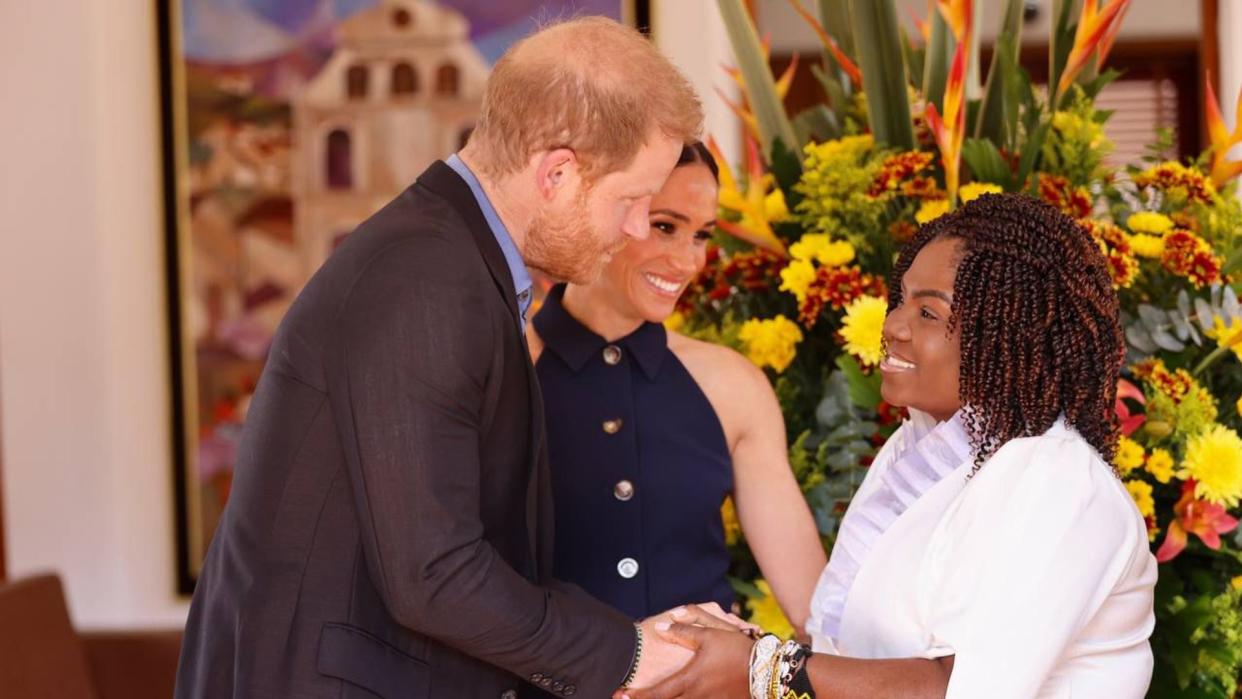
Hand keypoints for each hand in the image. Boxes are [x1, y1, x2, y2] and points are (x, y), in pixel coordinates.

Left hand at [622, 621, 752, 698]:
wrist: (766, 669)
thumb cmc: (736, 650)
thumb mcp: (709, 635)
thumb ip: (682, 632)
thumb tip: (659, 628)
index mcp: (690, 680)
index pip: (658, 694)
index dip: (638, 697)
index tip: (622, 696)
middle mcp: (697, 697)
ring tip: (652, 698)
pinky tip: (684, 696)